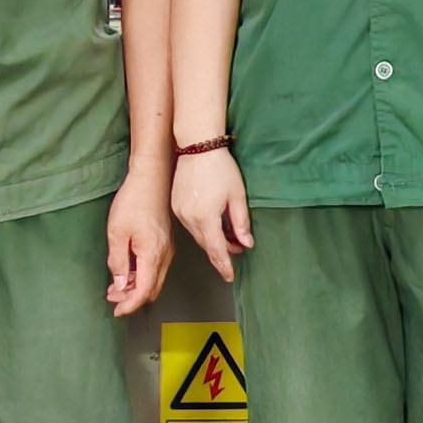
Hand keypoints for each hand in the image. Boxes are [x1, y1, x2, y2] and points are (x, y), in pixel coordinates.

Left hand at [104, 165, 172, 314]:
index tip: (116, 311)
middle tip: (112, 299)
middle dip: (132, 298)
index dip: (130, 305)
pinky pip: (156, 267)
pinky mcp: (165, 241)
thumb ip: (118, 262)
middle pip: (152, 289)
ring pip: (154, 279)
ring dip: (137, 286)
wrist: (151, 178)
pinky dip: (142, 275)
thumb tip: (120, 285)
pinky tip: (128, 270)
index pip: (144, 291)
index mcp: (153, 255)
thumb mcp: (117, 233)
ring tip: (116, 286)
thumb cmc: (133, 202)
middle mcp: (164, 255)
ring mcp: (167, 248)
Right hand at [170, 147, 252, 282]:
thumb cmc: (220, 167)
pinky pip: (190, 225)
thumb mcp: (237, 196)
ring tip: (228, 238)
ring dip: (212, 240)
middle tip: (237, 250)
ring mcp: (180, 212)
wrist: (197, 146)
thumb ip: (241, 222)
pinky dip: (202, 229)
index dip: (224, 265)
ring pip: (198, 236)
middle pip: (206, 245)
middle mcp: (189, 219)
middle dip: (221, 252)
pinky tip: (213, 225)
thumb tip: (246, 243)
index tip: (230, 276)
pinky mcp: (176, 205)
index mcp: (206, 218)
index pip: (217, 250)